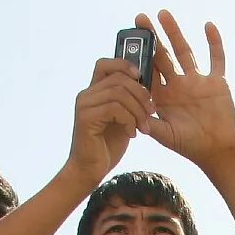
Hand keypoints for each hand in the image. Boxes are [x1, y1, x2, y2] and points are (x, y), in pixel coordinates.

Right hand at [67, 57, 151, 184]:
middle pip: (119, 78)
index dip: (124, 64)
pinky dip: (129, 121)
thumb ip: (128, 101)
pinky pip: (115, 108)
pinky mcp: (86, 118)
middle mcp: (86, 94)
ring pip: (119, 93)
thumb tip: (147, 85)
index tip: (140, 75)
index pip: (105, 64)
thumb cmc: (107, 145)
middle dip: (141, 94)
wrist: (90, 170)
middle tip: (151, 112)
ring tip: (143, 127)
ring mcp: (84, 105)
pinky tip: (131, 134)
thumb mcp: (122, 118)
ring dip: (137, 110)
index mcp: (94, 92)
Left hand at [135, 12, 234, 171]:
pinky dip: (214, 43)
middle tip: (140, 18)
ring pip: (185, 52)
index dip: (138, 57)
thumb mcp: (166, 136)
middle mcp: (179, 85)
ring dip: (175, 33)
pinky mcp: (217, 82)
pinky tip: (208, 25)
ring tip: (163, 13)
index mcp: (164, 97)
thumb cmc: (192, 146)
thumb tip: (131, 115)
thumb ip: (150, 124)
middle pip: (163, 56)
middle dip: (152, 38)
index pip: (148, 72)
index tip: (127, 42)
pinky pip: (216, 59)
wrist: (220, 151)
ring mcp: (198, 82)